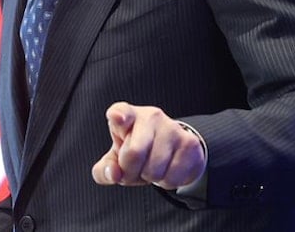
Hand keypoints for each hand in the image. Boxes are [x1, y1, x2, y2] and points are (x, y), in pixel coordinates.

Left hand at [91, 102, 205, 189]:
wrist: (174, 150)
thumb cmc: (139, 151)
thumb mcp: (117, 159)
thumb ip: (105, 169)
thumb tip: (113, 173)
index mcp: (129, 116)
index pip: (121, 112)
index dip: (119, 116)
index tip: (118, 117)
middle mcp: (151, 116)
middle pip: (134, 153)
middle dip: (130, 172)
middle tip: (134, 169)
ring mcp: (172, 128)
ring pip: (154, 170)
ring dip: (150, 178)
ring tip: (152, 167)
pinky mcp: (189, 143)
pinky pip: (172, 177)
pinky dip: (166, 182)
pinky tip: (167, 169)